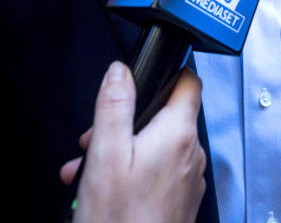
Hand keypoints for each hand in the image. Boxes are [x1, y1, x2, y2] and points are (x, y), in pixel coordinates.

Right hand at [60, 63, 205, 222]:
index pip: (189, 81)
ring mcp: (188, 179)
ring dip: (123, 151)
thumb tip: (120, 71)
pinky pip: (158, 173)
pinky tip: (105, 190)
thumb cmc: (122, 220)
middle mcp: (191, 154)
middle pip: (164, 116)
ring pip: (157, 147)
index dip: (167, 73)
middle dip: (126, 123)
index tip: (144, 78)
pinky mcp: (180, 201)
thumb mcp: (107, 154)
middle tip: (95, 140)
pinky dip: (132, 173)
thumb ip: (115, 106)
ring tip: (89, 171)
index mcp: (177, 134)